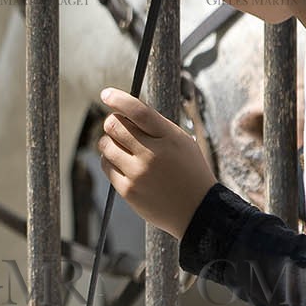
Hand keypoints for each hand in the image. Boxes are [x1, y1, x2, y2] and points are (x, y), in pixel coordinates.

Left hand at [96, 87, 217, 240]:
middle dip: (112, 122)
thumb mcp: (182, 143)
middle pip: (115, 126)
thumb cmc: (189, 172)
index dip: (119, 99)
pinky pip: (106, 165)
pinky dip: (109, 160)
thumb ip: (157, 127)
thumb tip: (124, 112)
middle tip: (116, 125)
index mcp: (169, 137)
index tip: (106, 94)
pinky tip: (120, 162)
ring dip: (108, 141)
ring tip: (120, 146)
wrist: (199, 211)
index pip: (138, 111)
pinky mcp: (128, 190)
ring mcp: (138, 173)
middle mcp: (152, 154)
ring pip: (106, 145)